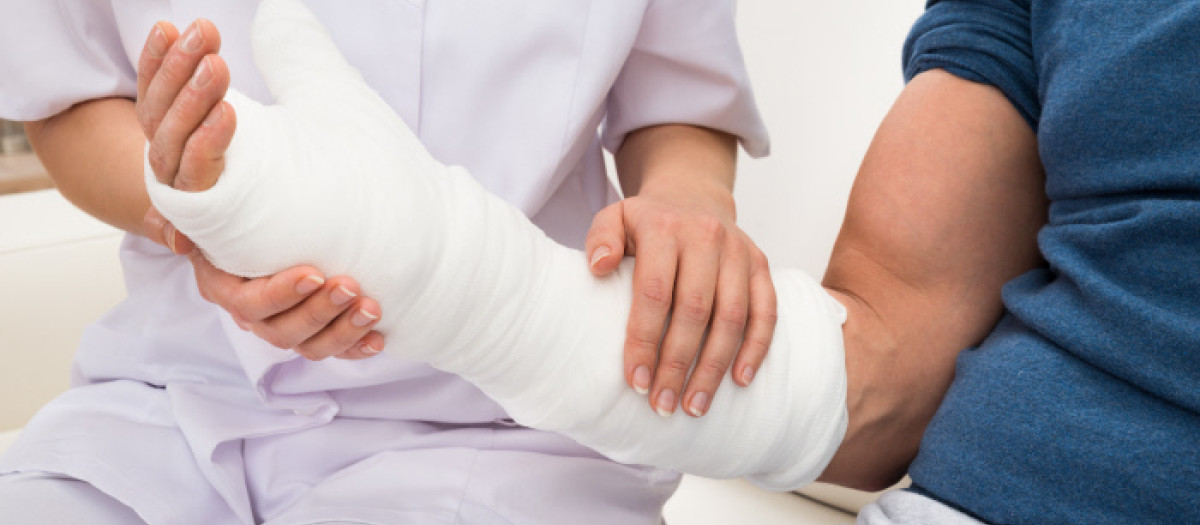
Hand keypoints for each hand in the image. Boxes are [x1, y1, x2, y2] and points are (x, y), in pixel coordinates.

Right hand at [134, 19, 384, 359]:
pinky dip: (350, 343)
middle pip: (247, 308)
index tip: (312, 260)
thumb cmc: (333, 158)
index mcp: (227, 232)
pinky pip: (322, 350)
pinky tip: (382, 330)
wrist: (389, 218)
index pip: (217, 252)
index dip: (266, 269)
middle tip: (331, 275)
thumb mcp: (319, 115)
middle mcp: (245, 277)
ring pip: (285, 337)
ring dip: (324, 323)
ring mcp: (281, 307)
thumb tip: (278, 16)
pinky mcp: (317, 325)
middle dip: (291, 298)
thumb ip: (289, 77)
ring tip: (363, 294)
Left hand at [585, 182, 776, 417]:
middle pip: (694, 311)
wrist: (693, 195)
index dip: (644, 340)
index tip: (635, 381)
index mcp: (665, 228)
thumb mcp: (614, 217)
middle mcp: (706, 238)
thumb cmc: (648, 221)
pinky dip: (756, 348)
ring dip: (714, 367)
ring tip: (695, 406)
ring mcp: (739, 253)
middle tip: (662, 405)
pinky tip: (740, 380)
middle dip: (677, 364)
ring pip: (732, 317)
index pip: (654, 292)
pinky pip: (766, 312)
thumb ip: (601, 238)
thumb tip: (600, 268)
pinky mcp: (761, 266)